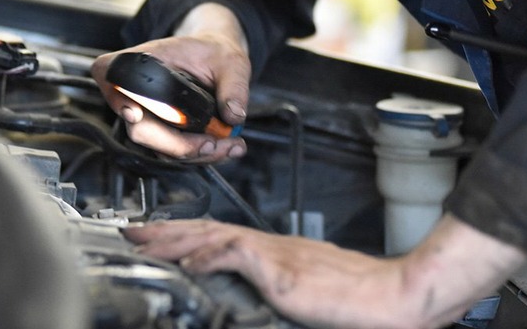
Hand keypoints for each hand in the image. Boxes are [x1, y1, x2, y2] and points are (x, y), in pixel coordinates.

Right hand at [91, 4, 250, 162]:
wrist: (217, 60)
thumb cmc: (214, 53)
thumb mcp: (231, 61)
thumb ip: (234, 86)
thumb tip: (233, 115)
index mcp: (142, 61)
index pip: (111, 76)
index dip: (117, 98)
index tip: (134, 114)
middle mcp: (137, 91)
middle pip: (141, 129)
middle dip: (178, 145)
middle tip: (213, 143)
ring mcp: (147, 115)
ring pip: (159, 147)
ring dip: (195, 154)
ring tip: (231, 146)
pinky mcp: (161, 132)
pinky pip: (173, 151)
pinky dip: (200, 154)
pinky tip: (226, 147)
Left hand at [124, 214, 526, 328]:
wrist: (392, 296)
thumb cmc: (359, 296)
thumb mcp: (310, 288)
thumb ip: (279, 283)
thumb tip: (259, 288)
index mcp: (278, 251)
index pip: (223, 235)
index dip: (188, 234)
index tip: (160, 235)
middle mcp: (274, 245)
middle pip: (210, 230)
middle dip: (168, 230)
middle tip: (134, 229)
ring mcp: (277, 254)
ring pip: (215, 236)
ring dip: (176, 238)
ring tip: (145, 240)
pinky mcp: (283, 269)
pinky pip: (237, 254)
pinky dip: (210, 254)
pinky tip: (189, 261)